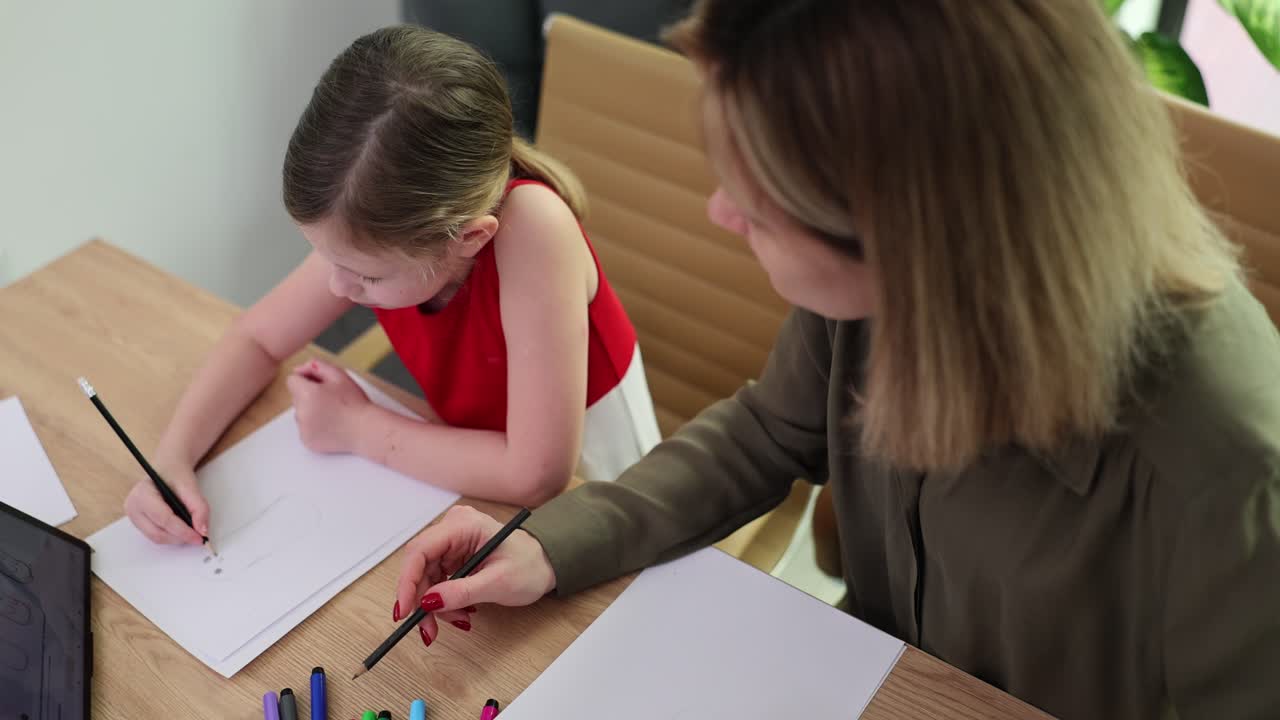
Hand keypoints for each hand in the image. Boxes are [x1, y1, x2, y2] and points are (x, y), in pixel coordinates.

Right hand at [123, 459, 208, 545]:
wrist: (168, 469)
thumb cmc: (177, 475)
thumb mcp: (191, 487)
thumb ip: (199, 508)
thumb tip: (202, 531)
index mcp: (142, 494)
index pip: (163, 518)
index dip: (183, 531)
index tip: (199, 538)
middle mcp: (133, 507)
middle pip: (158, 532)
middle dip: (180, 537)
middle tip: (198, 537)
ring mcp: (133, 516)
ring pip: (157, 538)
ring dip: (176, 538)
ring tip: (191, 531)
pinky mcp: (138, 523)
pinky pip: (156, 536)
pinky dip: (171, 535)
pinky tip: (181, 528)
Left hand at [286, 359, 371, 454]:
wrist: (365, 429)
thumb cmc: (355, 403)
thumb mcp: (339, 375)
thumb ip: (316, 366)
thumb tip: (299, 369)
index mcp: (306, 393)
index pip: (292, 380)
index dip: (307, 380)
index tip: (320, 385)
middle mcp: (300, 412)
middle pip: (296, 397)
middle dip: (308, 396)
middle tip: (331, 400)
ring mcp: (303, 429)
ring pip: (300, 414)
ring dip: (311, 411)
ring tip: (332, 414)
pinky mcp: (307, 441)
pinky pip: (304, 429)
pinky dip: (314, 427)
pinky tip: (330, 426)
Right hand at [394, 505, 556, 645]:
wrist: (545, 564)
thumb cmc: (530, 565)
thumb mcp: (498, 583)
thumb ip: (462, 591)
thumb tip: (428, 601)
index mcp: (464, 525)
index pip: (421, 550)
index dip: (408, 581)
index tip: (405, 610)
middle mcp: (454, 528)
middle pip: (420, 566)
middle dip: (422, 600)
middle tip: (429, 629)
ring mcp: (453, 541)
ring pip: (426, 577)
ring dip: (435, 604)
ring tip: (458, 619)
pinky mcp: (454, 555)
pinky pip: (436, 580)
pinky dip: (444, 600)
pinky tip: (460, 611)